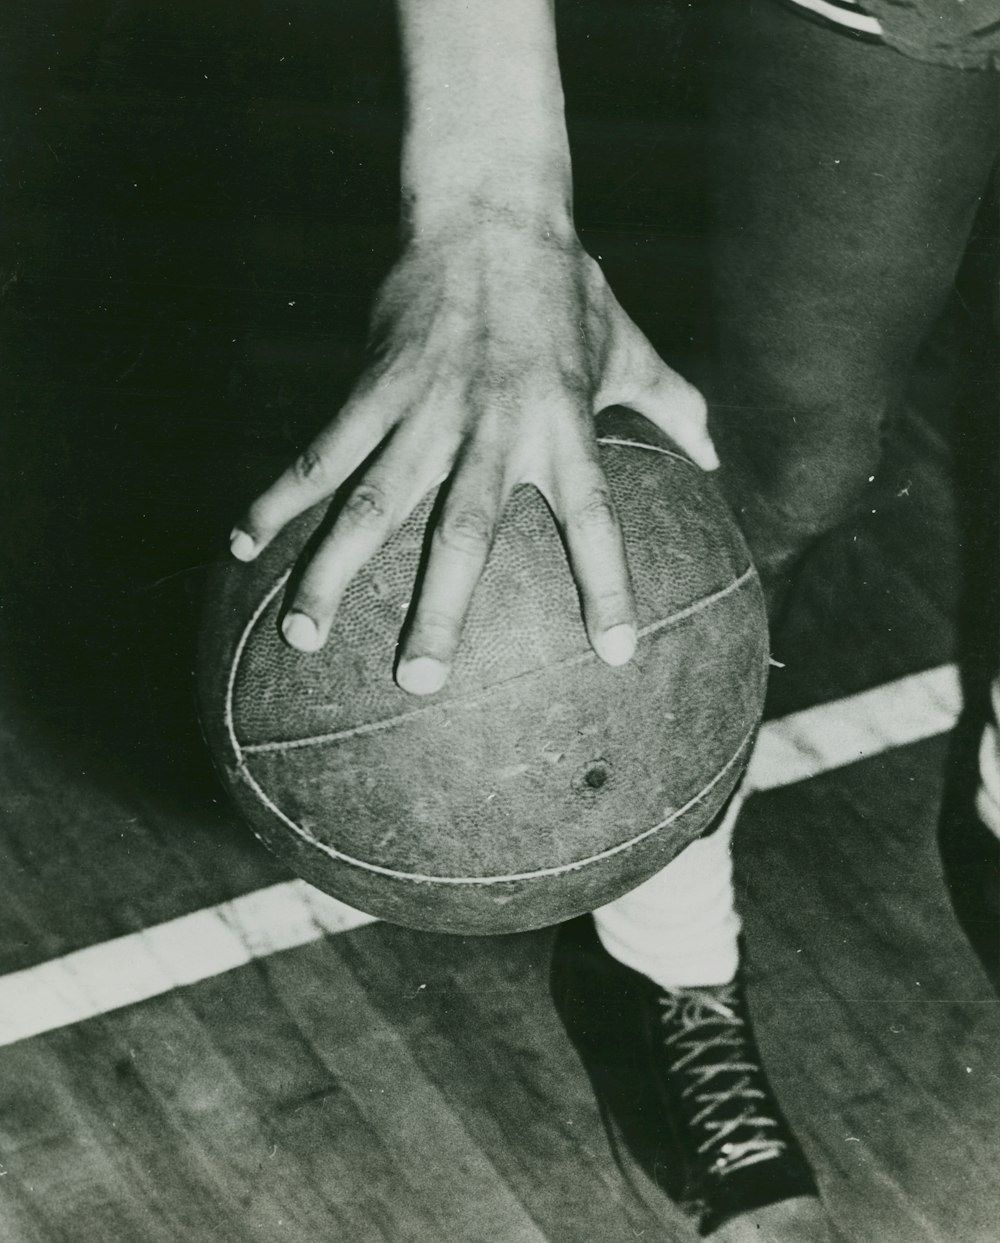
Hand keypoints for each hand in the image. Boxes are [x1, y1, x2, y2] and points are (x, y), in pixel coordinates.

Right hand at [229, 218, 716, 694]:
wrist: (491, 209)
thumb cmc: (570, 290)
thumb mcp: (632, 349)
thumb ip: (678, 406)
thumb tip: (717, 455)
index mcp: (566, 425)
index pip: (595, 518)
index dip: (607, 585)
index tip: (615, 655)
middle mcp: (495, 427)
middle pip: (463, 533)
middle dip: (437, 611)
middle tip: (417, 684)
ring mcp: (427, 407)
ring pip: (372, 501)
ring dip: (330, 571)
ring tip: (300, 636)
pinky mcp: (374, 384)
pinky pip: (320, 450)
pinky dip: (278, 498)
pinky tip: (242, 546)